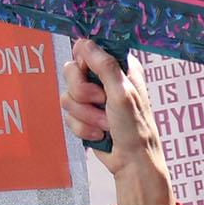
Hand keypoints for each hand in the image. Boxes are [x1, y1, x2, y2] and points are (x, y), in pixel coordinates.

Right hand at [62, 39, 172, 204]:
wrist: (132, 161)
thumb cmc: (135, 128)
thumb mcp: (122, 93)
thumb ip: (104, 67)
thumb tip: (84, 43)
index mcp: (118, 66)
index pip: (86, 49)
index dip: (84, 64)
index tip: (93, 77)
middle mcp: (104, 79)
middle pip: (70, 72)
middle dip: (82, 93)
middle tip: (100, 102)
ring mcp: (93, 98)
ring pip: (67, 96)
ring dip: (85, 114)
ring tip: (105, 123)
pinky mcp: (85, 116)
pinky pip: (68, 115)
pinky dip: (83, 127)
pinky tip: (99, 133)